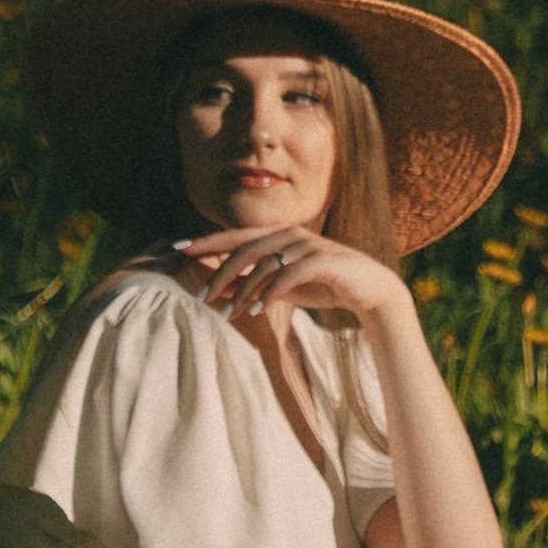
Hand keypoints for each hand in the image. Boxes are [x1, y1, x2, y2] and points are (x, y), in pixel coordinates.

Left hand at [176, 224, 411, 332]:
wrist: (369, 290)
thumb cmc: (323, 285)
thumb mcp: (283, 287)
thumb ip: (255, 284)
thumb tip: (221, 290)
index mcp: (279, 235)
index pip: (236, 235)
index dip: (207, 240)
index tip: (178, 248)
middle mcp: (291, 234)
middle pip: (245, 248)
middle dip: (219, 271)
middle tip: (200, 296)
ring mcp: (308, 245)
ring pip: (264, 263)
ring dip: (243, 290)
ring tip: (227, 313)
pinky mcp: (323, 260)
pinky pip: (288, 275)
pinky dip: (270, 293)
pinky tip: (256, 310)